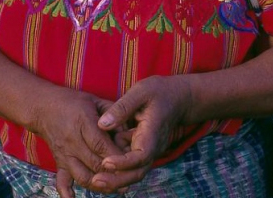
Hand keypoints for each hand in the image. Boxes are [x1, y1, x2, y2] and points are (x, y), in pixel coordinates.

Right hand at [26, 88, 123, 197]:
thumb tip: (131, 130)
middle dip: (113, 173)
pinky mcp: (59, 162)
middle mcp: (72, 140)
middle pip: (94, 163)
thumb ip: (114, 114)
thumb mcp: (95, 101)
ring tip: (116, 188)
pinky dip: (67, 192)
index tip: (131, 161)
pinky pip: (61, 180)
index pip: (101, 144)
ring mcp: (64, 154)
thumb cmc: (73, 102)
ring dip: (99, 185)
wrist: (42, 107)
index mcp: (83, 122)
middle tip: (130, 177)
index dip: (116, 156)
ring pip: (82, 176)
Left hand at [90, 75, 194, 192]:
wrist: (178, 98)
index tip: (106, 162)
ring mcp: (148, 151)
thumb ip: (122, 107)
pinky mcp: (141, 151)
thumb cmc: (159, 92)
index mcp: (152, 133)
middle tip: (95, 181)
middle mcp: (152, 148)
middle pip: (137, 173)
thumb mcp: (141, 92)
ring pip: (133, 172)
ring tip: (94, 180)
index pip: (141, 156)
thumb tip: (102, 124)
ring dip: (115, 178)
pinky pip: (130, 165)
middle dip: (117, 180)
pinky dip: (117, 169)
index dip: (124, 163)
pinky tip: (100, 165)